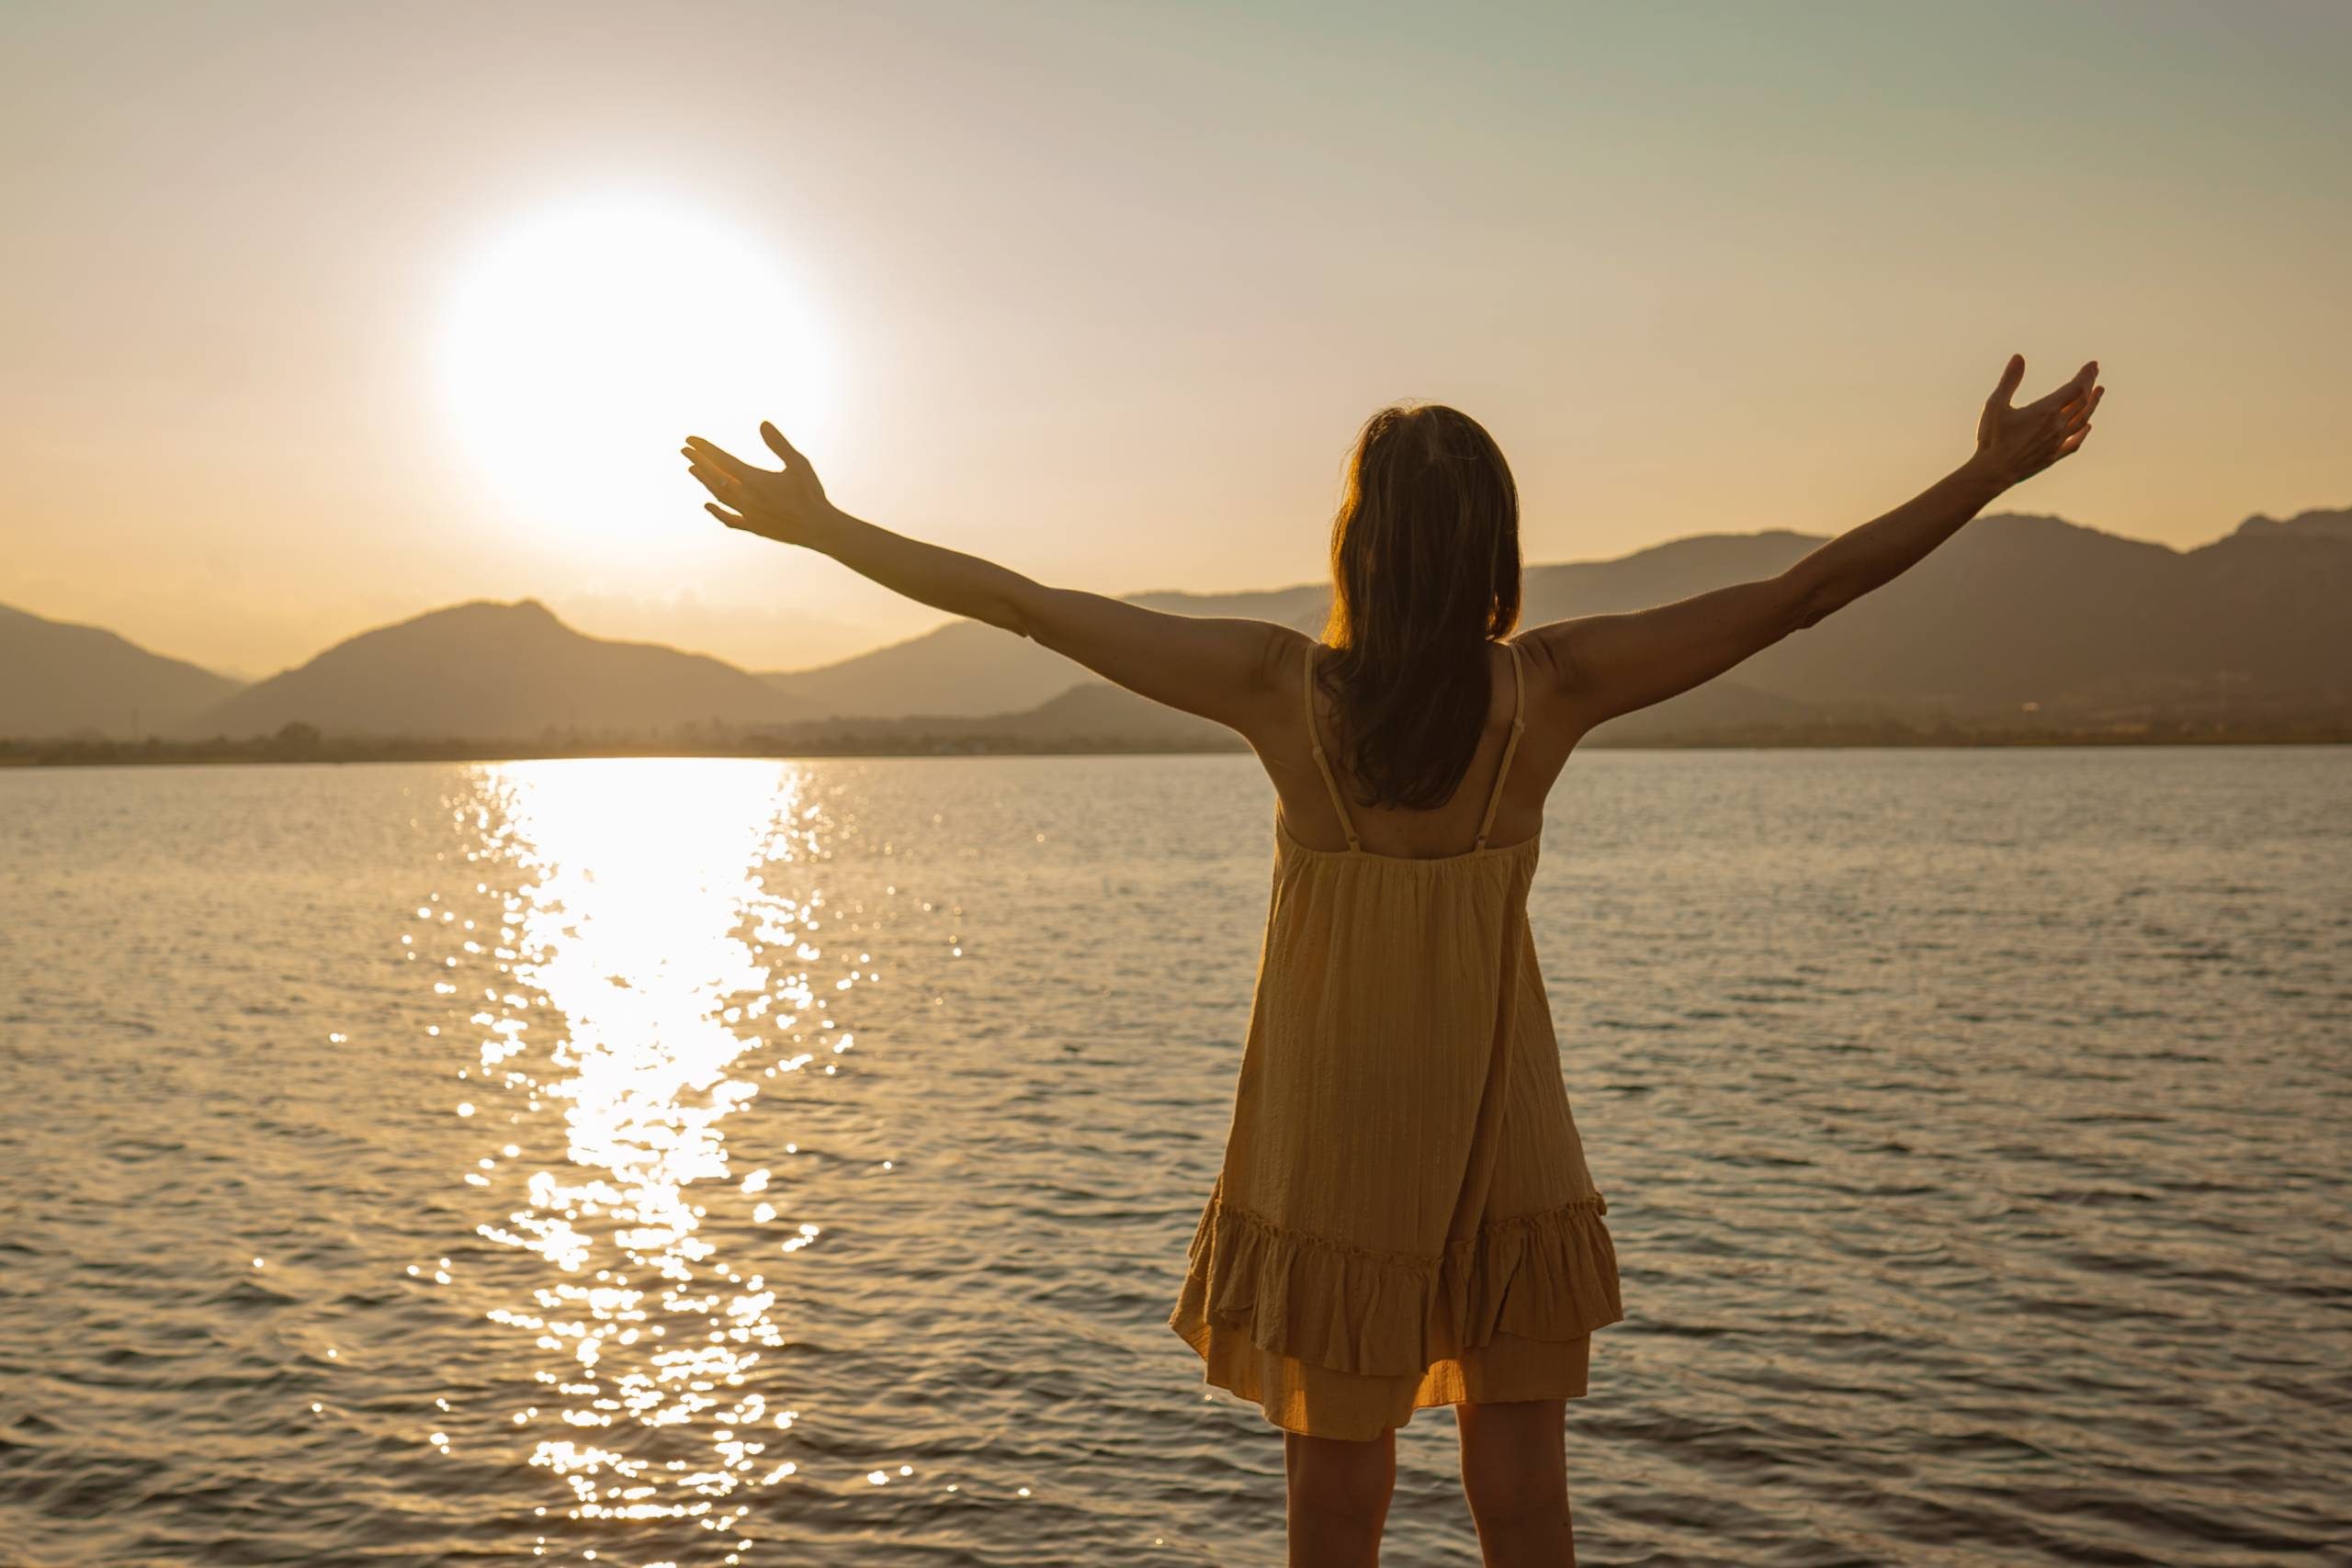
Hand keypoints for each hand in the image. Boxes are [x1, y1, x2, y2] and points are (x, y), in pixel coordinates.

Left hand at [682, 423, 837, 545]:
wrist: (819, 528)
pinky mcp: (754, 527)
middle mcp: (746, 497)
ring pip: (718, 496)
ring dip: (704, 481)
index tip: (690, 440)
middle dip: (699, 461)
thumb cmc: (811, 493)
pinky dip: (716, 512)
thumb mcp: (799, 463)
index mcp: (755, 480)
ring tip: (692, 469)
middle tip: (685, 450)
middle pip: (715, 476)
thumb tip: (762, 424)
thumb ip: (779, 444)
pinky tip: (707, 505)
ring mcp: (748, 514)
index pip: (722, 460)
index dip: (705, 449)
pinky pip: (730, 520)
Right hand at [1972, 354, 2102, 487]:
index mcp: (2046, 411)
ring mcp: (2058, 442)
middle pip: (2082, 401)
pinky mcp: (2054, 456)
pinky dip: (2084, 432)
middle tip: (2095, 373)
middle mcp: (2057, 426)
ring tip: (2099, 393)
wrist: (1993, 472)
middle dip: (2090, 384)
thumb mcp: (1996, 404)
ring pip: (2083, 420)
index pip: (2076, 388)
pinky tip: (2088, 427)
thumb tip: (2018, 357)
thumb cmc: (1992, 438)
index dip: (2086, 375)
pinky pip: (2075, 442)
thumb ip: (2009, 380)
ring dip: (2093, 405)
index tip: (2093, 365)